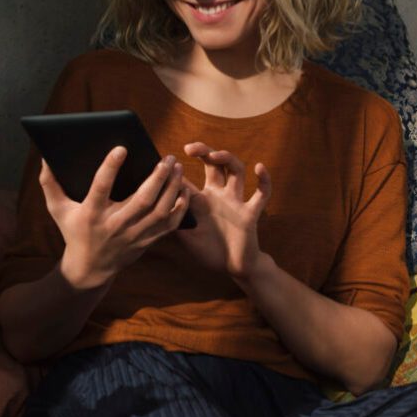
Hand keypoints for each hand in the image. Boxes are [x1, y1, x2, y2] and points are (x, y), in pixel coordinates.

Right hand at [39, 147, 190, 288]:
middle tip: (166, 157)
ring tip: (178, 168)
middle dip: (157, 176)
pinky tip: (184, 190)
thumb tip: (46, 157)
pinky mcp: (148, 241)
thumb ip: (50, 183)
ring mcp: (134, 234)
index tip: (122, 148)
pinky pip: (169, 224)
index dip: (110, 168)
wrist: (90, 268)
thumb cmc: (74, 231)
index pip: (101, 187)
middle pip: (142, 199)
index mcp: (92, 214)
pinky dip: (180, 207)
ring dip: (172, 188)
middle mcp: (115, 224)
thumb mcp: (58, 209)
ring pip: (160, 210)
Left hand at [176, 142, 270, 281]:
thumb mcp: (187, 238)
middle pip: (213, 165)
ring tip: (215, 155)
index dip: (177, 172)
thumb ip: (174, 224)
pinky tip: (259, 167)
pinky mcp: (250, 213)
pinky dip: (264, 180)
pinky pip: (261, 195)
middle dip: (204, 152)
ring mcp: (236, 202)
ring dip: (227, 159)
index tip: (164, 163)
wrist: (233, 268)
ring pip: (236, 171)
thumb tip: (152, 213)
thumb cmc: (210, 252)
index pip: (188, 180)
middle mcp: (219, 196)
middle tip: (189, 148)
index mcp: (201, 202)